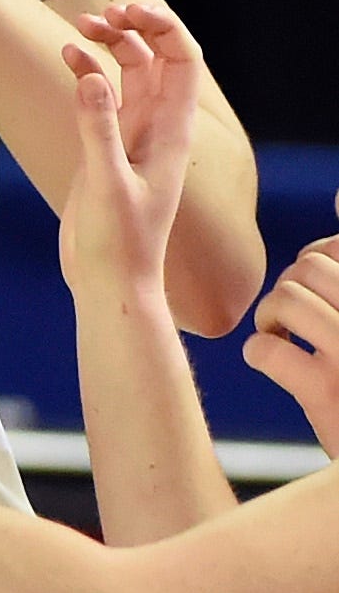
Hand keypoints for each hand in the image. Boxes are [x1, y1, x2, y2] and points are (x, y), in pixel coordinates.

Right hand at [55, 0, 202, 301]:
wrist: (111, 281)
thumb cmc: (119, 243)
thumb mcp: (107, 184)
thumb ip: (98, 129)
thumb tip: (89, 75)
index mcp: (171, 133)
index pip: (182, 63)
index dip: (160, 29)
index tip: (124, 11)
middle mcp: (157, 127)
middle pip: (157, 59)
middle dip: (132, 28)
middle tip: (96, 16)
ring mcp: (133, 135)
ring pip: (130, 72)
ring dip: (109, 44)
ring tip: (77, 27)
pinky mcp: (108, 146)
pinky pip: (103, 94)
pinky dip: (87, 70)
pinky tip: (66, 57)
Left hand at [247, 193, 338, 452]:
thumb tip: (337, 193)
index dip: (323, 257)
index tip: (322, 287)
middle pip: (309, 267)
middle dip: (292, 287)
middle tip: (296, 319)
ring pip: (286, 299)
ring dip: (272, 317)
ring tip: (282, 337)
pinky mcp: (329, 399)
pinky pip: (269, 351)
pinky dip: (261, 354)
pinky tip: (271, 364)